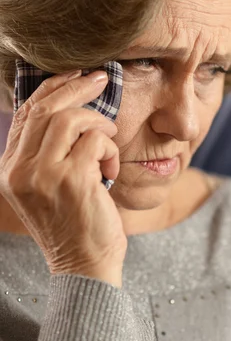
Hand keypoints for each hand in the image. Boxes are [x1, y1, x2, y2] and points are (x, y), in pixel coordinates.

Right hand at [0, 70, 126, 286]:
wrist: (84, 266)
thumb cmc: (74, 222)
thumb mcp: (48, 185)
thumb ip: (47, 151)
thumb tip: (69, 105)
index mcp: (10, 170)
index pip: (25, 114)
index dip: (52, 87)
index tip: (75, 74)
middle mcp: (18, 171)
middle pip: (46, 109)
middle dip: (77, 87)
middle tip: (102, 78)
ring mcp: (42, 175)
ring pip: (70, 119)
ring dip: (99, 122)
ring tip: (109, 138)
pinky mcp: (71, 180)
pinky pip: (96, 140)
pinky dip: (109, 147)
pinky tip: (110, 168)